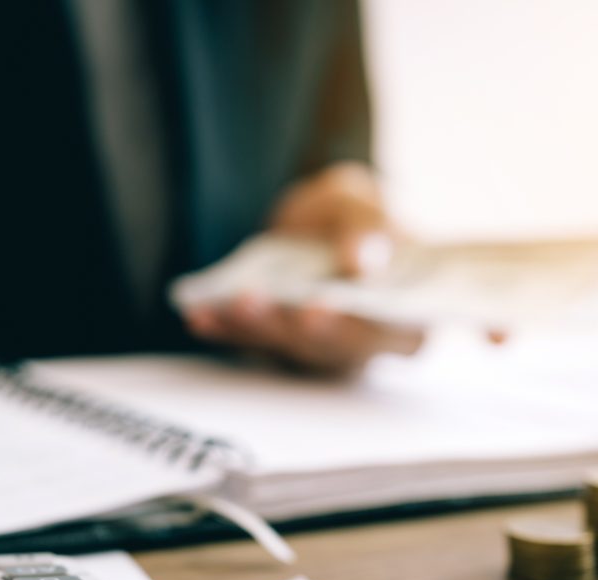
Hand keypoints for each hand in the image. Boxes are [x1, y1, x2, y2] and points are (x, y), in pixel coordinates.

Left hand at [184, 162, 422, 373]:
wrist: (311, 222)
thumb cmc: (347, 216)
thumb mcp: (360, 201)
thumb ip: (368, 224)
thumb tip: (366, 258)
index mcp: (407, 312)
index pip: (395, 329)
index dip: (360, 324)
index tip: (322, 305)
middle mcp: (366, 341)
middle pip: (335, 345)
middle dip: (293, 325)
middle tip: (261, 300)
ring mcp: (321, 347)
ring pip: (291, 348)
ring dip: (257, 327)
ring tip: (233, 300)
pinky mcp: (282, 345)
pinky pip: (252, 344)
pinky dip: (226, 330)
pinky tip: (202, 316)